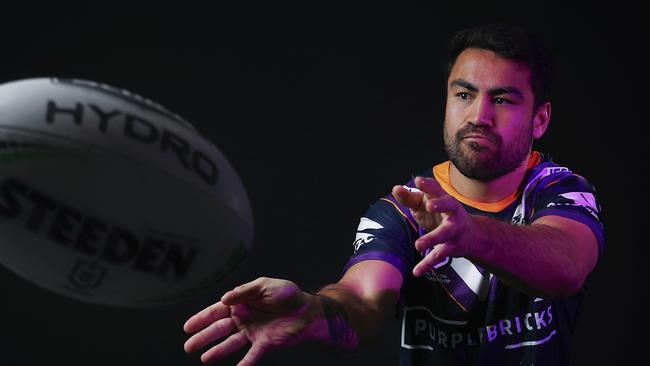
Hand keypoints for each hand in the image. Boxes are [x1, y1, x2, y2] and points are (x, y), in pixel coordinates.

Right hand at [183, 277, 317, 364]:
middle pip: (219, 329)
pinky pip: (251, 356)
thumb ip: (244, 291)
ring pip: (231, 343)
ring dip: (217, 351)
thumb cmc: (287, 295)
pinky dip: (244, 364)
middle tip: (188, 346)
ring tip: (205, 358)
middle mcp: (244, 319)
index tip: (187, 327)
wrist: (308, 310)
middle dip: (203, 337)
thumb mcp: (265, 285)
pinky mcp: (264, 343)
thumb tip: (224, 299)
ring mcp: (253, 332)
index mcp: (241, 303)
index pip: (217, 311)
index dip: (201, 319)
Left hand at [392, 176, 478, 276]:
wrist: (471, 235)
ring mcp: (454, 230)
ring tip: (418, 245)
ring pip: (444, 234)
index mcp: (444, 198)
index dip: (428, 185)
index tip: (418, 181)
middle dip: (440, 204)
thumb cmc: (441, 215)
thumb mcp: (426, 205)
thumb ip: (410, 198)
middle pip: (449, 205)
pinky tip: (416, 271)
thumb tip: (396, 188)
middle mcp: (452, 212)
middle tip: (428, 205)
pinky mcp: (453, 247)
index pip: (436, 189)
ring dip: (432, 239)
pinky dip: (427, 264)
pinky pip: (439, 255)